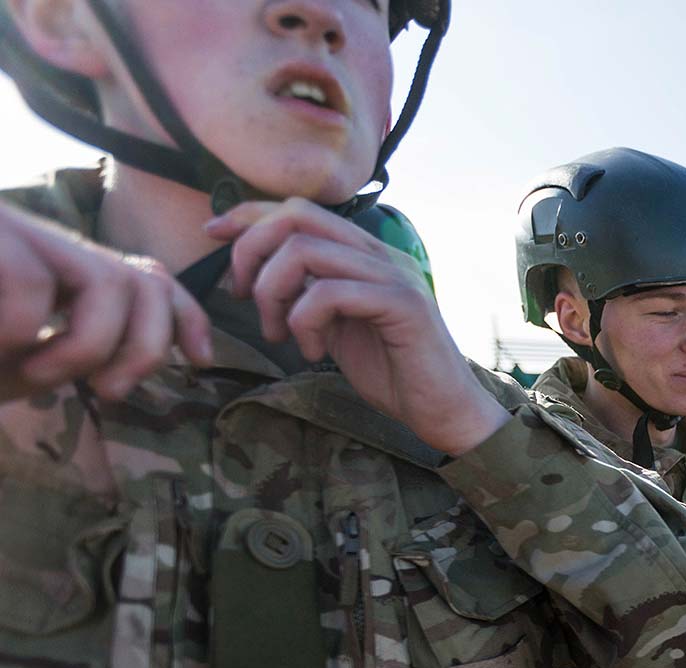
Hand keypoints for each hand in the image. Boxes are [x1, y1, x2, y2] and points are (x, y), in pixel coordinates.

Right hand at [0, 201, 211, 401]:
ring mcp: (13, 229)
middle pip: (143, 282)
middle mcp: (42, 240)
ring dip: (87, 347)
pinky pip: (29, 280)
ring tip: (34, 374)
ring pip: (105, 281)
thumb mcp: (26, 361)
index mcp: (57, 267)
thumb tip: (156, 361)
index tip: (202, 360)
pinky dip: (19, 330)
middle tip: (108, 391)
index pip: (145, 277)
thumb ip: (81, 357)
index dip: (186, 316)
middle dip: (147, 347)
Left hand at [205, 199, 504, 456]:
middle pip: (297, 216)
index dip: (249, 215)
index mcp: (364, 253)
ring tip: (279, 331)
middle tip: (242, 296)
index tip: (211, 235)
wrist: (443, 410)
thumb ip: (308, 294)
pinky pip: (329, 293)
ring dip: (273, 292)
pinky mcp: (402, 304)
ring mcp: (394, 275)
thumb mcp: (335, 326)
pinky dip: (303, 322)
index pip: (299, 209)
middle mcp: (380, 254)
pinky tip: (309, 351)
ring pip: (306, 251)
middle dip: (251, 250)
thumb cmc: (392, 372)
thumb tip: (259, 274)